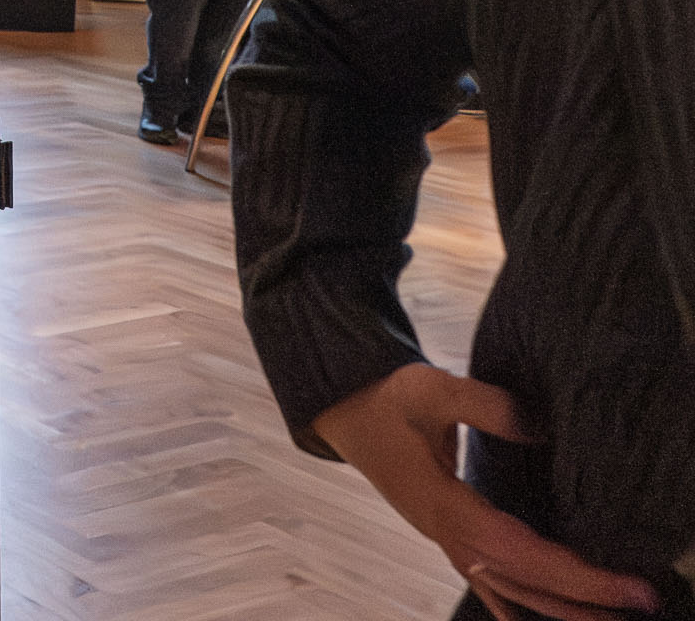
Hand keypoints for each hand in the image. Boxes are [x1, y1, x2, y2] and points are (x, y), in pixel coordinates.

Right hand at [313, 364, 657, 620]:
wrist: (345, 410)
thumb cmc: (386, 400)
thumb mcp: (429, 388)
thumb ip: (486, 405)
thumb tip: (542, 426)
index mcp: (447, 506)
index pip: (522, 553)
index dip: (576, 575)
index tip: (625, 584)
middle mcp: (448, 534)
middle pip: (524, 581)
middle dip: (584, 597)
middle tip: (640, 599)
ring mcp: (444, 539)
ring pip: (509, 589)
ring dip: (559, 607)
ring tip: (609, 615)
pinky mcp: (445, 535)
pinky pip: (486, 583)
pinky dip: (514, 606)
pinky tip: (532, 619)